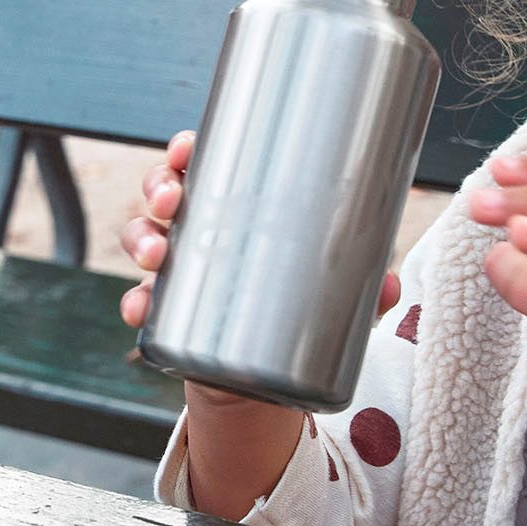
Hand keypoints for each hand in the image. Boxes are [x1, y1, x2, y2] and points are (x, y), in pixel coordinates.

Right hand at [117, 129, 400, 331]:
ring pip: (143, 237)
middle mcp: (199, 230)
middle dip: (159, 187)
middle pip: (165, 191)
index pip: (204, 163)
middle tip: (172, 202)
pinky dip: (135, 301)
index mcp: (235, 206)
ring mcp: (178, 270)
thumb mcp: (332, 295)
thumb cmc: (296, 308)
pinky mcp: (167, 313)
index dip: (185, 149)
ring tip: (157, 257)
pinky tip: (140, 309)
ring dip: (141, 238)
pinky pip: (139, 299)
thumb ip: (361, 291)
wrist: (264, 376)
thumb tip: (391, 284)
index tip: (185, 148)